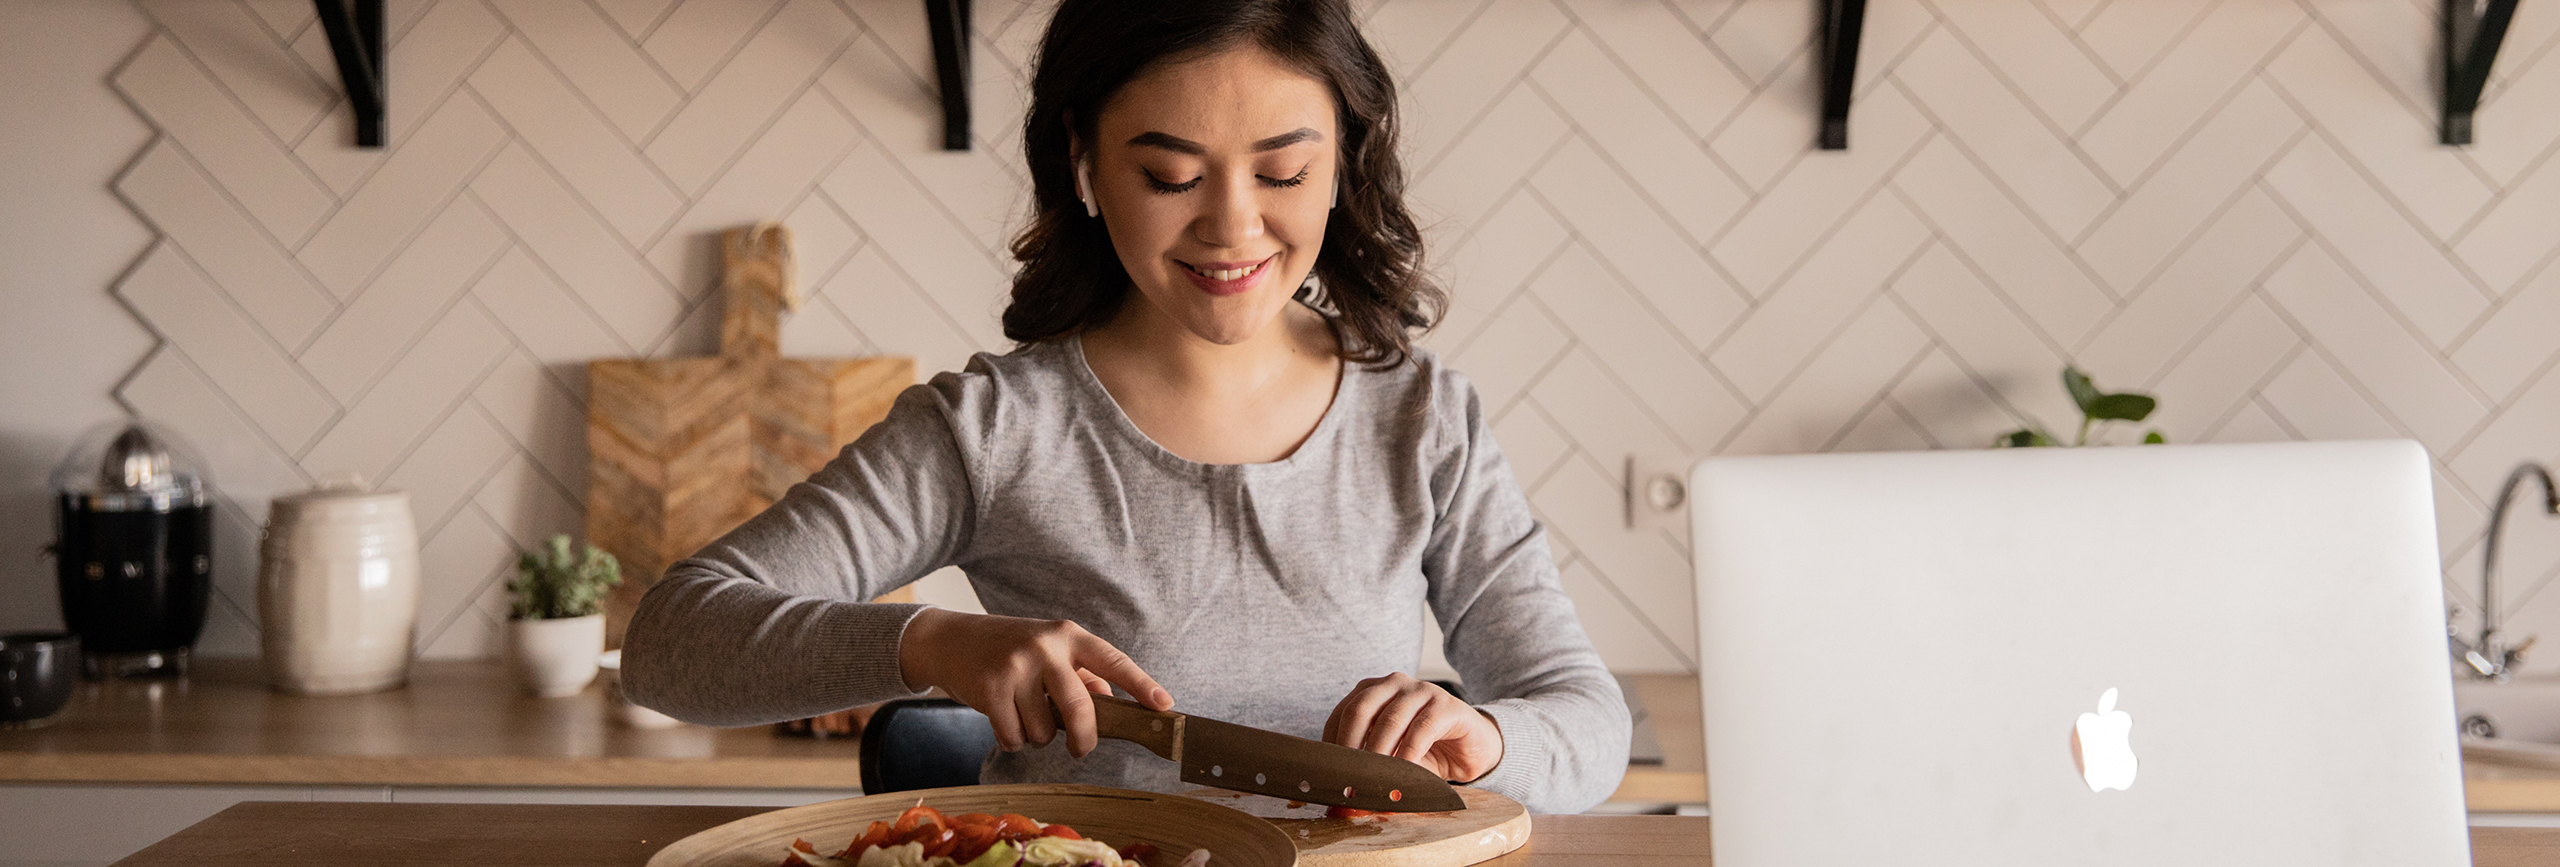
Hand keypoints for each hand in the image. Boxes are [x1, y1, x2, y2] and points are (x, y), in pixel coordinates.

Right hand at [898, 608, 1172, 757]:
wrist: (949, 640)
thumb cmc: (1008, 649)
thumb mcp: (1048, 650)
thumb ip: (1081, 674)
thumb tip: (1112, 704)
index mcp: (1068, 635)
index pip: (1113, 661)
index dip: (1141, 686)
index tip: (1165, 706)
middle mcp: (1045, 647)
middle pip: (1081, 708)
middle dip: (1085, 738)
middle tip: (1081, 749)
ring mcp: (1017, 667)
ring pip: (1045, 730)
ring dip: (1037, 735)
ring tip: (1022, 714)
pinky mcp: (990, 689)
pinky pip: (1015, 737)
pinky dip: (1011, 740)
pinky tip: (1002, 719)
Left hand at [1323, 672, 1502, 782]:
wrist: (1470, 748)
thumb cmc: (1424, 750)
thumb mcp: (1390, 755)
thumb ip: (1366, 764)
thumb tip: (1339, 795)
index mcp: (1372, 690)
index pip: (1342, 713)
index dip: (1331, 744)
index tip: (1329, 774)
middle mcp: (1394, 683)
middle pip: (1360, 710)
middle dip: (1350, 747)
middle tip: (1347, 778)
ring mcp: (1421, 690)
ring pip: (1390, 720)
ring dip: (1378, 754)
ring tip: (1373, 781)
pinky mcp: (1446, 706)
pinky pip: (1422, 729)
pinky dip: (1409, 754)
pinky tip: (1403, 774)